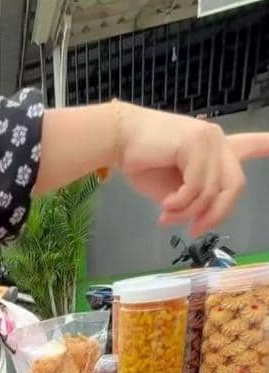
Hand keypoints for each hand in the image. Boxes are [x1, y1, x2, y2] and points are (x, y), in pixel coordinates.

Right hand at [116, 102, 268, 234]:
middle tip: (193, 232)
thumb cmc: (142, 162)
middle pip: (234, 186)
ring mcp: (208, 139)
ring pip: (211, 191)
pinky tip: (163, 206)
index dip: (267, 146)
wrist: (119, 141)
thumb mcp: (173, 189)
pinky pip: (196, 186)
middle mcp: (217, 140)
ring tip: (166, 218)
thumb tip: (196, 220)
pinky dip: (179, 203)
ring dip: (188, 213)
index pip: (250, 144)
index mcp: (214, 148)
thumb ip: (192, 201)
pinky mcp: (195, 142)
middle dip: (216, 214)